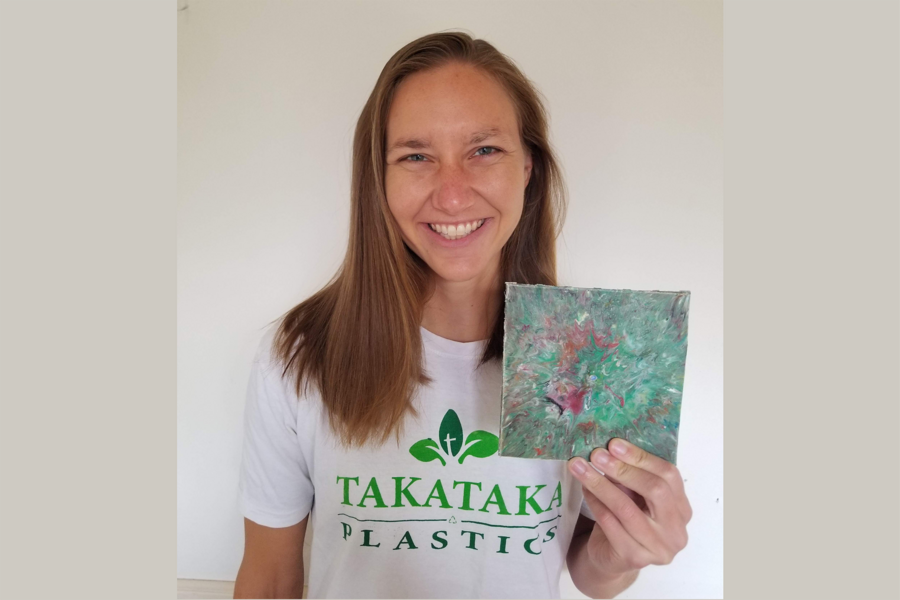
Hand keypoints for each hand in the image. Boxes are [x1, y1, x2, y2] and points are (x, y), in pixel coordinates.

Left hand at [568, 438, 691, 576]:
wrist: (611, 557)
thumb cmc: (625, 520)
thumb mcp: (634, 495)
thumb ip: (630, 475)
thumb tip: (610, 447)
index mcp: (681, 509)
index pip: (669, 475)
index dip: (642, 457)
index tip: (614, 444)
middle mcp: (676, 531)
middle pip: (656, 491)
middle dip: (623, 469)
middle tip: (597, 455)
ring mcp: (658, 548)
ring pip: (627, 509)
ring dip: (601, 484)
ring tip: (581, 468)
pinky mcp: (634, 557)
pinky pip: (610, 523)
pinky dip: (595, 503)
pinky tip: (585, 489)